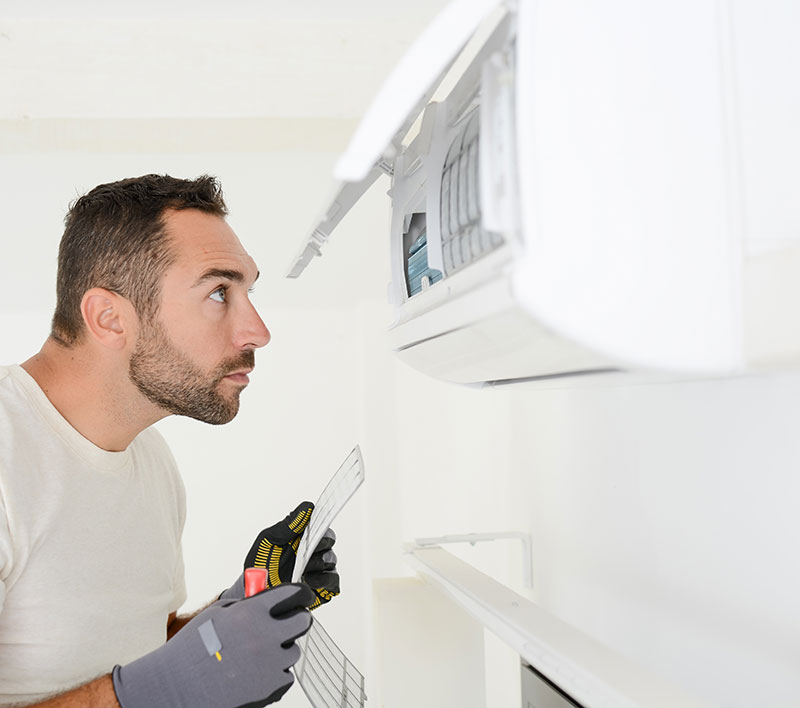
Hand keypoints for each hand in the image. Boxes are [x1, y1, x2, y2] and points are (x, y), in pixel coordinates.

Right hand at [112, 583, 314, 707]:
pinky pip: (285, 675)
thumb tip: (267, 598)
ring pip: (293, 651)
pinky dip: (275, 673)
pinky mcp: (270, 687)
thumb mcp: (218, 613)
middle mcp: (265, 636)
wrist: (176, 686)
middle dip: (297, 620)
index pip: (293, 595)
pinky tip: (256, 671)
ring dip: (282, 650)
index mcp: (252, 613)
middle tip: (287, 623)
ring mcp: (269, 664)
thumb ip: (247, 604)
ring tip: (259, 653)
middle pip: (302, 622)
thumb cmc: (191, 649)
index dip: (300, 594)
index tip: (301, 596)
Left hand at [221, 501, 338, 609]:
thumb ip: (287, 525)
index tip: (316, 523)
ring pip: (331, 559)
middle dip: (319, 542)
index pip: (318, 522)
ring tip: (302, 570)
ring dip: (318, 563)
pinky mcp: (324, 589)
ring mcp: (319, 570)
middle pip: (329, 538)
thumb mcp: (267, 542)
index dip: (320, 521)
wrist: (256, 597)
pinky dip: (323, 580)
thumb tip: (307, 508)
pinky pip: (334, 580)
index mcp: (300, 536)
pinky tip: (308, 581)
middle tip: (306, 549)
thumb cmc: (259, 568)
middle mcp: (312, 551)